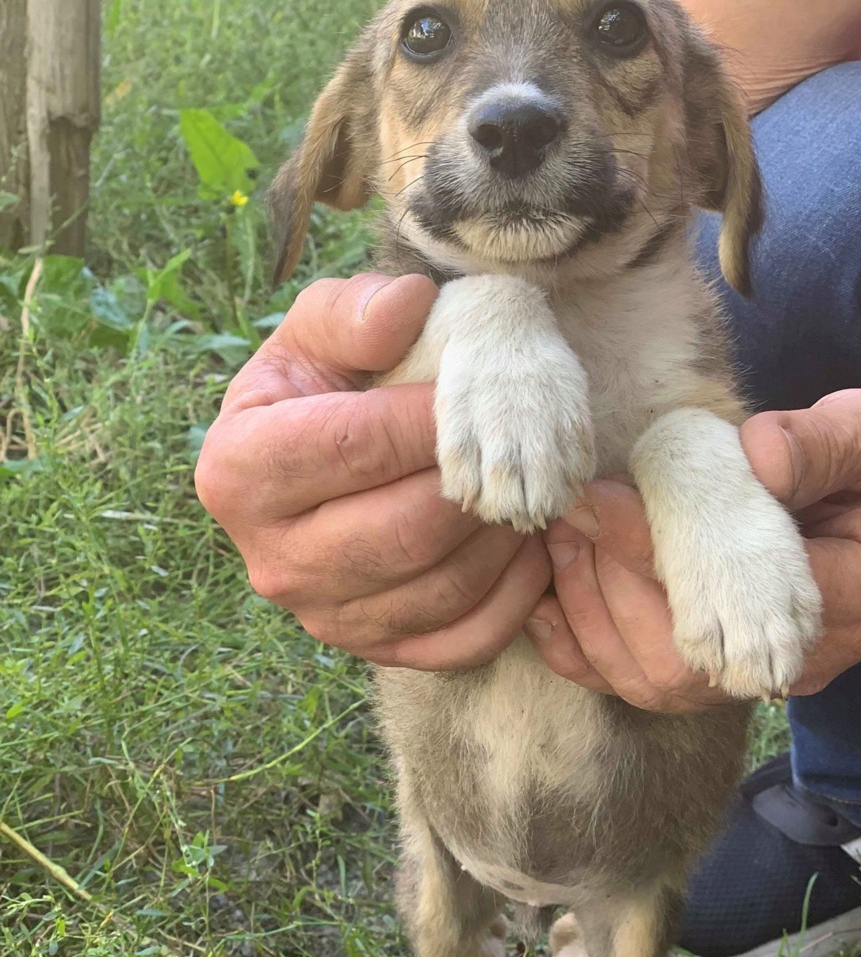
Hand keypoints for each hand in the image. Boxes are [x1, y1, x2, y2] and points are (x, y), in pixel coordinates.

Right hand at [195, 275, 550, 668]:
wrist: (320, 459)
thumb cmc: (323, 384)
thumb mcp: (318, 330)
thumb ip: (353, 310)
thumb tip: (407, 307)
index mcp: (238, 471)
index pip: (355, 448)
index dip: (429, 420)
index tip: (470, 394)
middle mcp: (271, 560)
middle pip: (403, 532)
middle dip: (473, 487)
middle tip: (509, 449)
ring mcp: (324, 616)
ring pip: (441, 589)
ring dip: (503, 538)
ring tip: (522, 490)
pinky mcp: (375, 649)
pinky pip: (463, 640)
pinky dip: (513, 596)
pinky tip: (526, 547)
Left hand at [524, 389, 860, 708]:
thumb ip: (823, 444)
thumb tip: (754, 455)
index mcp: (851, 594)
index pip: (743, 593)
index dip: (659, 550)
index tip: (601, 495)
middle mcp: (795, 660)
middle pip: (682, 656)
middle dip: (611, 583)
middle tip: (567, 516)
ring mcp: (749, 680)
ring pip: (652, 681)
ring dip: (591, 611)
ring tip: (562, 540)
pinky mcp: (714, 681)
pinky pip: (636, 686)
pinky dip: (582, 648)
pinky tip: (550, 599)